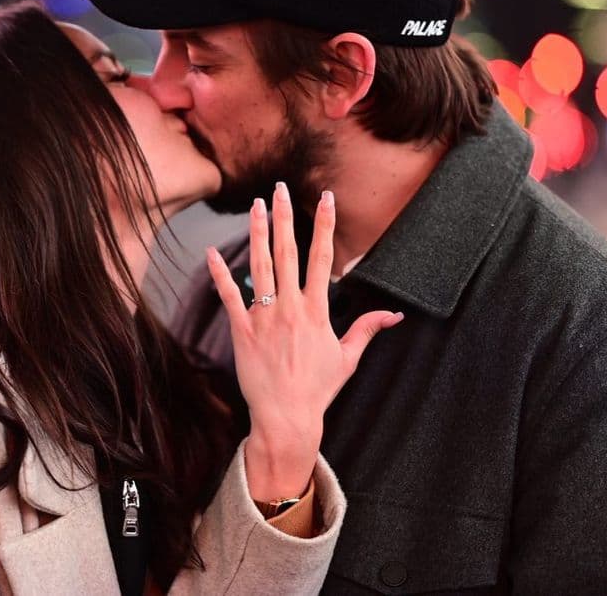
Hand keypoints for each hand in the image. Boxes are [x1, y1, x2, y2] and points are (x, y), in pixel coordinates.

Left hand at [205, 182, 402, 500]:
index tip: (326, 199)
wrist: (286, 417)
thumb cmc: (317, 389)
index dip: (324, 226)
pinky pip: (228, 296)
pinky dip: (219, 274)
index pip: (322, 258)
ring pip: (259, 266)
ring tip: (256, 205)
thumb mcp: (348, 358)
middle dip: (285, 217)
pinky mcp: (241, 331)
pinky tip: (211, 252)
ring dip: (257, 233)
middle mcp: (290, 308)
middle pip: (288, 253)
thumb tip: (395, 315)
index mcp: (316, 311)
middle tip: (281, 188)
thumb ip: (367, 329)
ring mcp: (264, 317)